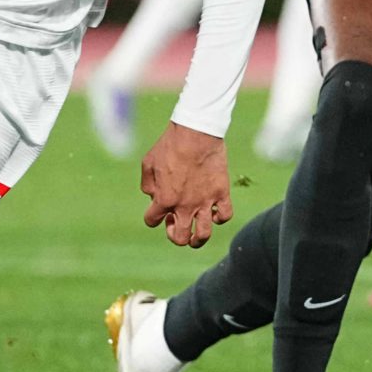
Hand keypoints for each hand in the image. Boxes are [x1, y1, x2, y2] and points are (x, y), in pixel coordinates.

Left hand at [140, 123, 232, 247]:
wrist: (196, 132)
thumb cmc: (169, 145)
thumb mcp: (148, 163)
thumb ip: (147, 184)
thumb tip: (152, 196)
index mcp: (164, 199)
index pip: (152, 221)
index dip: (153, 218)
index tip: (158, 210)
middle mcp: (184, 206)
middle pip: (179, 238)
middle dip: (175, 236)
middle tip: (175, 223)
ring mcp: (205, 201)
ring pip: (203, 235)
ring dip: (197, 239)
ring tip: (195, 235)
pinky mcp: (221, 192)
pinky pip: (224, 215)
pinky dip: (219, 218)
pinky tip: (214, 212)